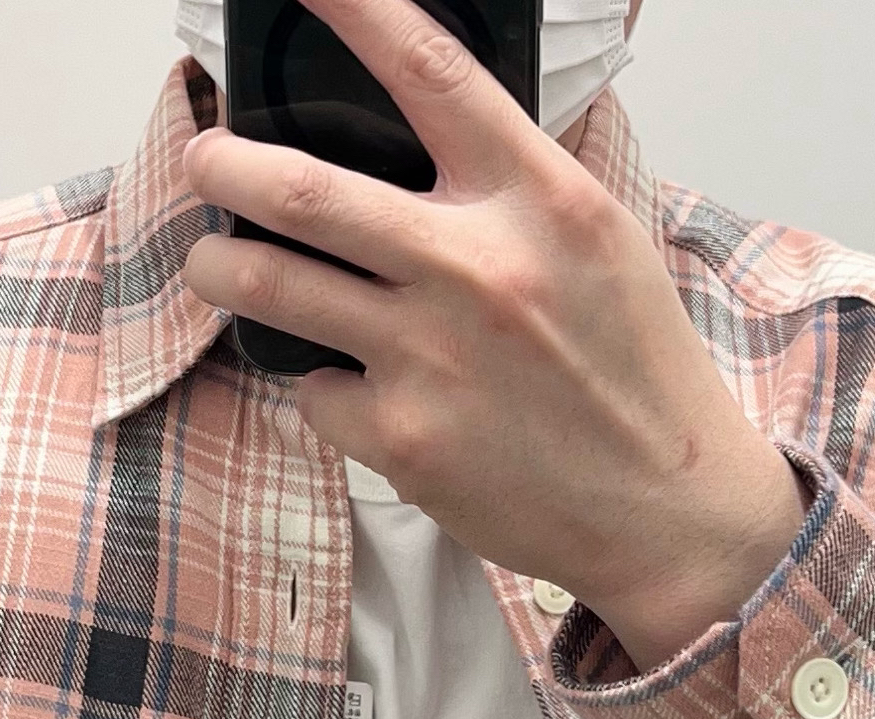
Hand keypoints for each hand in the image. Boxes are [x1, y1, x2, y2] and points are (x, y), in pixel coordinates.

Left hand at [180, 0, 805, 669]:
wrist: (668, 513)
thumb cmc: (637, 380)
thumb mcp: (599, 248)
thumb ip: (515, 192)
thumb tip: (430, 145)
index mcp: (540, 202)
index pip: (431, 73)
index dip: (354, 10)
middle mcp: (478, 268)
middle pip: (304, 188)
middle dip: (226, 164)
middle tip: (206, 159)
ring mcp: (432, 357)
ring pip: (272, 285)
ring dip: (221, 267)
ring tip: (216, 265)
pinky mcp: (404, 439)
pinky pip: (315, 393)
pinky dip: (321, 388)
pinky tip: (359, 394)